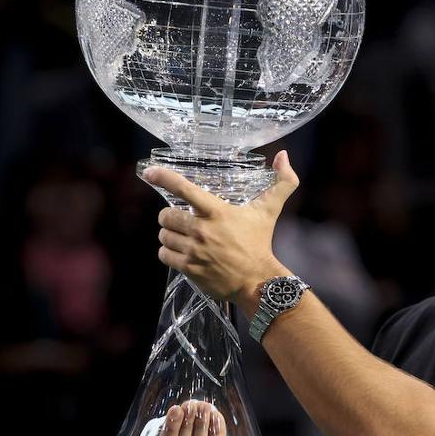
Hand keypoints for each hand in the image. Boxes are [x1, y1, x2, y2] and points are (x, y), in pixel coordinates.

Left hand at [144, 150, 298, 301]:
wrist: (257, 280)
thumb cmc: (260, 242)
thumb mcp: (270, 210)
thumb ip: (282, 181)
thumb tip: (284, 155)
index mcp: (217, 212)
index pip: (184, 189)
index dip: (164, 177)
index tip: (150, 172)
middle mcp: (203, 230)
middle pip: (166, 215)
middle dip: (169, 216)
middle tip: (179, 220)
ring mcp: (194, 251)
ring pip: (164, 235)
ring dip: (169, 235)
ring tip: (182, 237)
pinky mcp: (189, 268)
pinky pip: (164, 255)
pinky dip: (168, 252)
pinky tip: (179, 252)